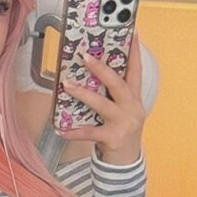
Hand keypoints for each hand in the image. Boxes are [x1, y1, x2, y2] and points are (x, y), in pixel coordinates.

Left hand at [61, 33, 144, 164]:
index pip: (136, 71)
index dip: (135, 52)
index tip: (132, 33)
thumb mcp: (122, 112)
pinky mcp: (114, 138)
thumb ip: (111, 97)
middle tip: (86, 56)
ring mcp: (124, 123)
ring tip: (67, 85)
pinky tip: (60, 130)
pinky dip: (74, 132)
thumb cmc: (121, 133)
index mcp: (134, 99)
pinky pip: (90, 132)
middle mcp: (132, 108)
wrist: (127, 163)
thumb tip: (86, 79)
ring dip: (83, 93)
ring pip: (102, 104)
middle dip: (102, 69)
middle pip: (118, 83)